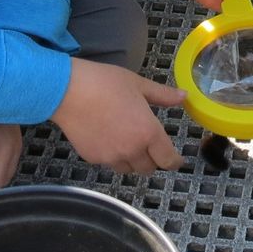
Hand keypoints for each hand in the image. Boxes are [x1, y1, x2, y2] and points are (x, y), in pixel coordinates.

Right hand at [52, 57, 185, 174]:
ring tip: (127, 140)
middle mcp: (132, 150)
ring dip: (133, 160)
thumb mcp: (138, 84)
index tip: (176, 160)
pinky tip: (107, 137)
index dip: (174, 162)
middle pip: (149, 168)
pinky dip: (113, 156)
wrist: (68, 91)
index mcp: (148, 132)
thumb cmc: (105, 82)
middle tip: (149, 144)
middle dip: (152, 159)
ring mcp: (111, 157)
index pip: (167, 159)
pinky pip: (109, 163)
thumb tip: (184, 97)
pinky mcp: (93, 158)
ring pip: (129, 168)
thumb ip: (163, 95)